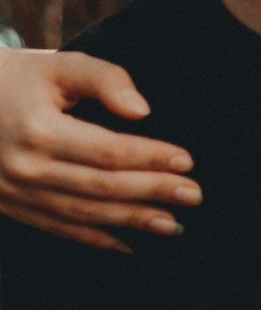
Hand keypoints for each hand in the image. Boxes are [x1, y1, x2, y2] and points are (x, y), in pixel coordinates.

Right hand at [0, 49, 200, 251]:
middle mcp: (27, 168)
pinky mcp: (12, 206)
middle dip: (153, 192)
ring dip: (132, 222)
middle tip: (194, 195)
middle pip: (102, 187)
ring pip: (84, 214)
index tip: (187, 161)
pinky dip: (97, 239)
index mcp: (40, 131)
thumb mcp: (59, 65)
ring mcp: (16, 193)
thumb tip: (142, 110)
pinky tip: (130, 244)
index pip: (108, 152)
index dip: (151, 158)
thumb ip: (105, 79)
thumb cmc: (18, 79)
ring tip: (173, 225)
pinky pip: (60, 228)